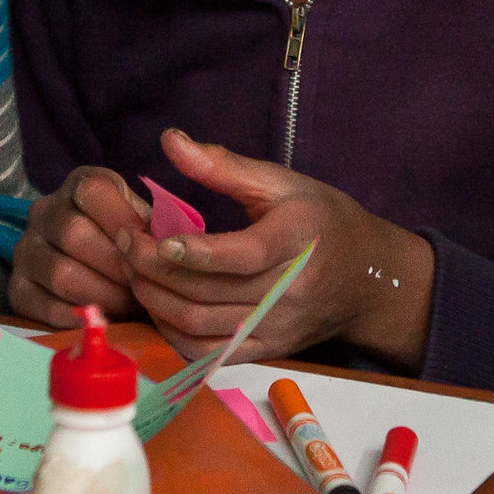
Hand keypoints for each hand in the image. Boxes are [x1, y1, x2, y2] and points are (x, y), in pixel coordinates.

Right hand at [8, 167, 147, 326]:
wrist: (98, 274)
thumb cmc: (130, 246)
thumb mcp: (144, 223)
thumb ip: (151, 228)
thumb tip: (159, 246)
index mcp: (78, 185)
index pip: (92, 191)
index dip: (122, 220)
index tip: (149, 248)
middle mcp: (44, 211)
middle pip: (74, 233)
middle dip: (116, 266)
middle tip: (142, 286)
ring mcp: (25, 250)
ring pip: (61, 273)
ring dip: (102, 295)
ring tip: (128, 305)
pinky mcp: (16, 288)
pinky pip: (43, 306)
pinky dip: (78, 317)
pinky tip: (101, 318)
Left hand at [119, 128, 433, 369]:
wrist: (368, 280)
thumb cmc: (323, 220)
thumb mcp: (283, 182)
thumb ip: (224, 165)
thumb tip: (170, 141)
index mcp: (297, 240)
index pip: (242, 256)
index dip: (195, 252)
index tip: (155, 239)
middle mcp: (288, 291)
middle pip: (207, 293)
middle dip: (154, 270)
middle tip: (125, 241)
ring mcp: (275, 326)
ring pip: (199, 325)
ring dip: (155, 300)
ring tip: (132, 269)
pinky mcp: (265, 350)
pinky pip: (206, 352)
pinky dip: (171, 332)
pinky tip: (157, 304)